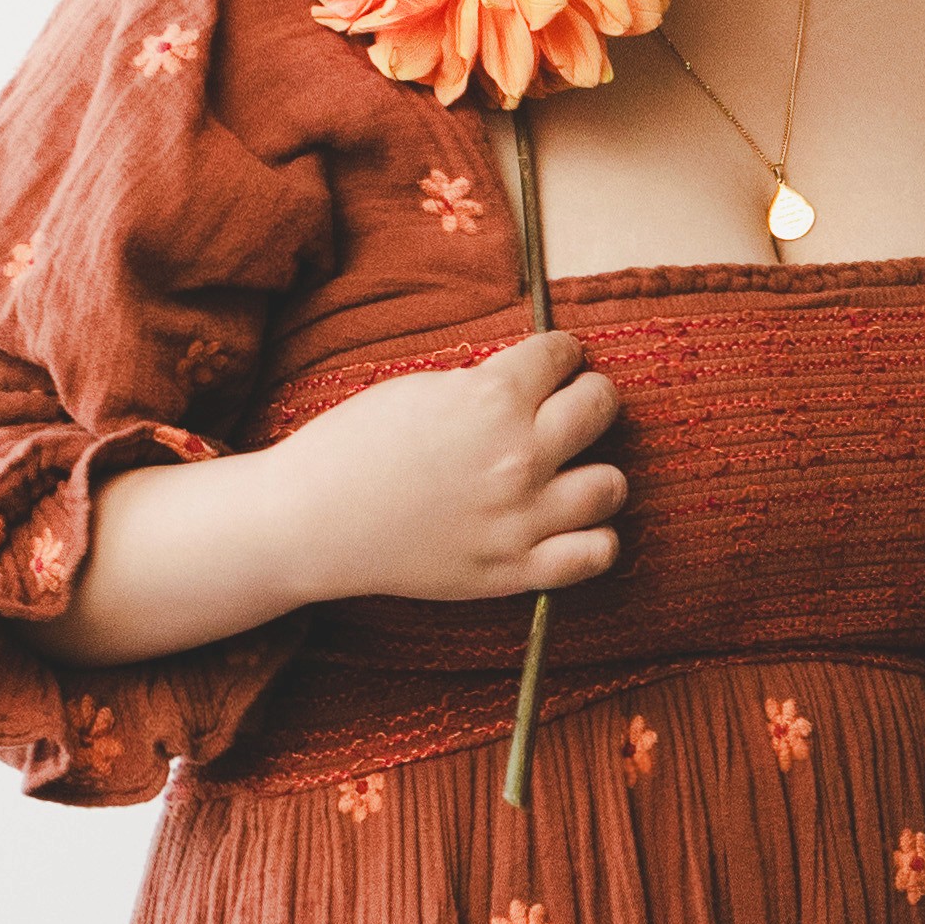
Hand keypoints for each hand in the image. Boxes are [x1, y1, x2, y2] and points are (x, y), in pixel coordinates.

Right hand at [49, 331, 624, 660]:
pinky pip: (596, 553)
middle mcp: (519, 455)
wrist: (313, 521)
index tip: (550, 363)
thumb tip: (536, 378)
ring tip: (571, 471)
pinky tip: (572, 526)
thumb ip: (485, 384)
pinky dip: (594, 539)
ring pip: (611, 484)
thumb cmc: (356, 446)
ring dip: (597, 471)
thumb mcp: (421, 389)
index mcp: (493, 398)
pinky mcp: (515, 569)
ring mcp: (522, 518)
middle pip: (600, 406)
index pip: (562, 354)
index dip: (557, 354)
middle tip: (568, 406)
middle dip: (587, 396)